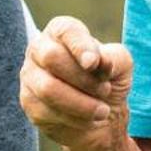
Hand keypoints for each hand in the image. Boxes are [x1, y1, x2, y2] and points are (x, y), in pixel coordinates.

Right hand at [19, 16, 131, 150]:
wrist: (102, 118)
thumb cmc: (109, 82)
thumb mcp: (121, 66)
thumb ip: (113, 58)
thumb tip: (98, 60)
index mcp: (62, 32)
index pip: (65, 30)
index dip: (79, 45)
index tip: (93, 64)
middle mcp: (40, 49)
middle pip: (52, 57)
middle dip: (84, 79)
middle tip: (105, 90)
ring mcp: (30, 76)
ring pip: (48, 88)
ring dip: (81, 103)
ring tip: (102, 111)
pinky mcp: (29, 102)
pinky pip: (47, 112)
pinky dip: (75, 119)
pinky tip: (88, 120)